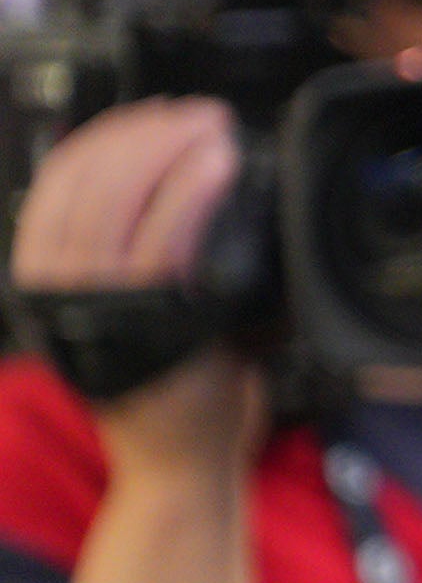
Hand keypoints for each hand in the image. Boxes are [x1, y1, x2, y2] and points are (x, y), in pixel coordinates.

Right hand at [9, 99, 264, 476]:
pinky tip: (215, 165)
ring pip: (116, 205)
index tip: (148, 115)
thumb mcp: (132, 314)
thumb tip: (156, 183)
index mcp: (46, 287)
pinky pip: (161, 244)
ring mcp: (98, 311)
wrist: (181, 467)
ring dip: (166, 152)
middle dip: (142, 135)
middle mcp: (58, 296)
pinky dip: (188, 195)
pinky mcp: (147, 326)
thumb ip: (128, 258)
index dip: (101, 139)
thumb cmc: (169, 387)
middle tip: (197, 115)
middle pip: (84, 186)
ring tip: (211, 130)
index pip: (55, 189)